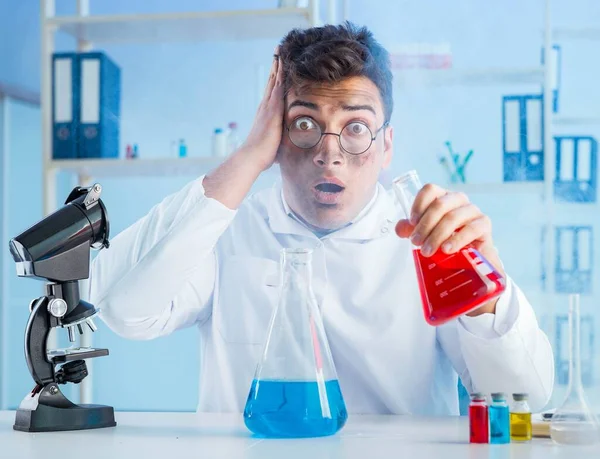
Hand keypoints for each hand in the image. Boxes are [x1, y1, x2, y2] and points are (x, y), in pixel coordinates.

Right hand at [238, 46, 284, 171]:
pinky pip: (278, 86)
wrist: (252, 156)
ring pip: (274, 80)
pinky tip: (283, 64)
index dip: (275, 78)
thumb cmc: (263, 155)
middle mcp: (265, 106)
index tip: (278, 66)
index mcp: (266, 113)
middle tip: (278, 51)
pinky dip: (280, 74)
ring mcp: (268, 106)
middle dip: (275, 66)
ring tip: (280, 50)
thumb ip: (279, 139)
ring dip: (277, 65)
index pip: (272, 92)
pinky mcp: (272, 108)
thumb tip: (285, 146)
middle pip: (272, 81)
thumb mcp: (274, 143)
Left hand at [395, 184, 504, 314]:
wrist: (469, 258)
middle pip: (439, 204)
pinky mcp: (484, 224)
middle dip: (425, 225)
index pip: (430, 190)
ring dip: (436, 235)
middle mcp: (458, 199)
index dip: (419, 204)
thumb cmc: (444, 240)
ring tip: (427, 251)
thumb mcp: (425, 234)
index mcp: (442, 197)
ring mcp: (472, 210)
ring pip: (452, 217)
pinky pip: (471, 228)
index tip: (412, 222)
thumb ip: (410, 229)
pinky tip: (447, 250)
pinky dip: (456, 240)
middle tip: (416, 243)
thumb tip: (400, 228)